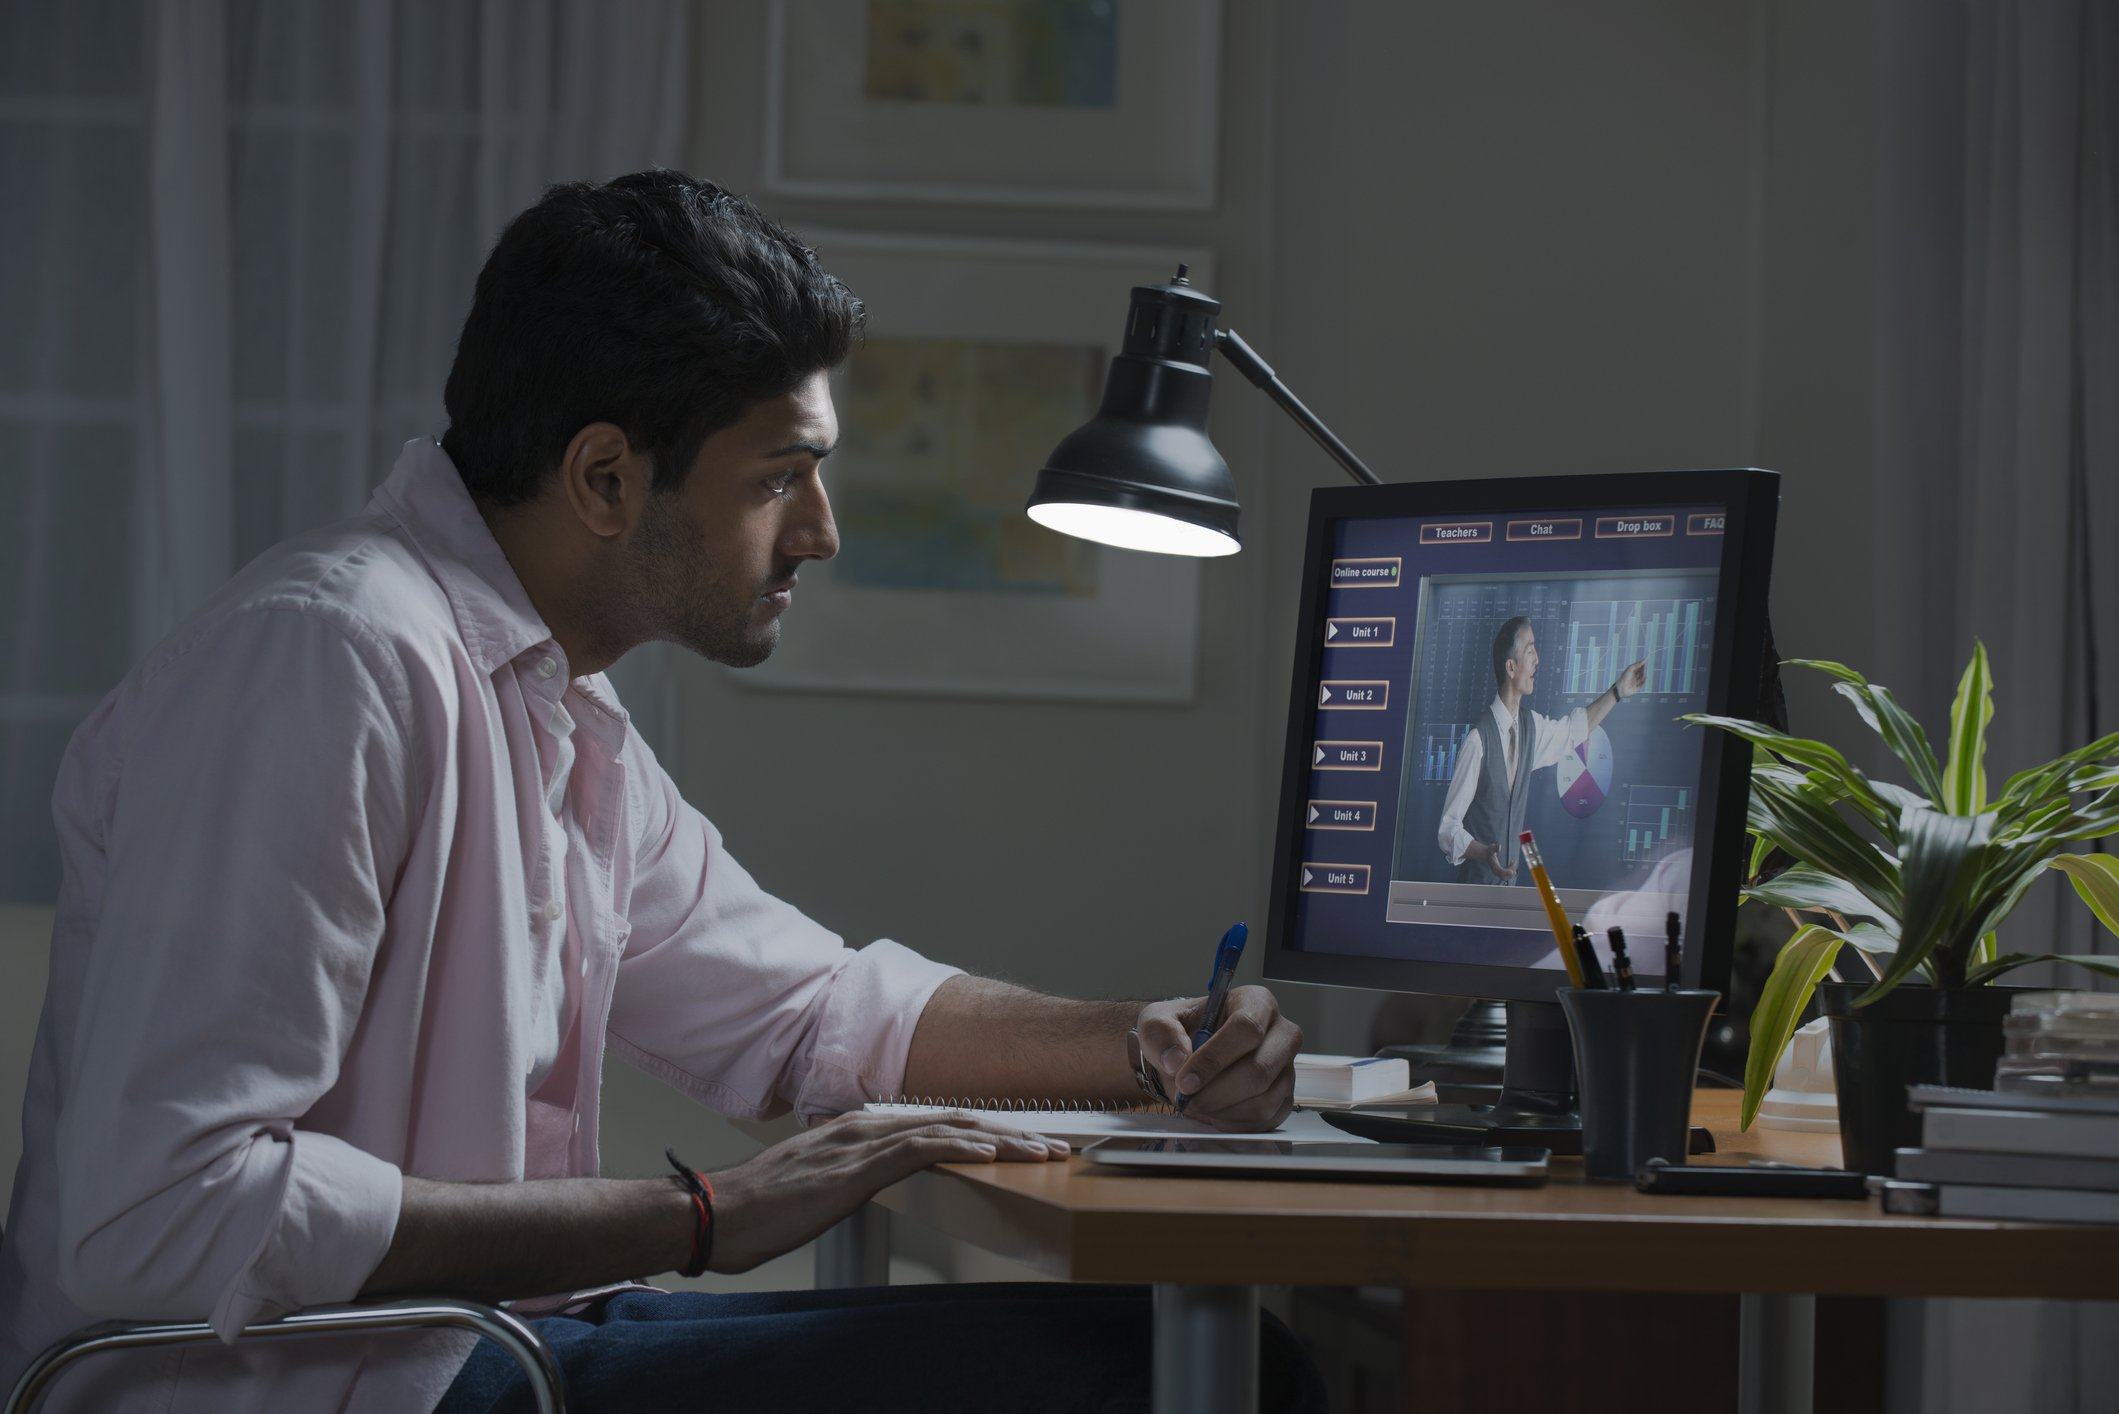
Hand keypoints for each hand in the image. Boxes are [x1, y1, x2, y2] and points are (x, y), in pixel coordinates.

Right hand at [707, 1111, 1063, 1272]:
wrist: (716, 1215)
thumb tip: (884, 1181)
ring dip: (999, 1139)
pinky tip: (987, 1153)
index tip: (1025, 1145)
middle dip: (1009, 1132)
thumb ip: (855, 1174)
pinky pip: (915, 1152)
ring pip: (945, 1130)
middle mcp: (865, 1128)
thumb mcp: (820, 1185)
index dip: (986, 1131)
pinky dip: (956, 1148)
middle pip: (953, 1121)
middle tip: (1053, 1146)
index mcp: (859, 1130)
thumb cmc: (762, 1208)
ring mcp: (859, 1145)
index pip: (937, 1124)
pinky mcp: (852, 1170)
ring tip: (1040, 1150)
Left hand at [1134, 985, 1301, 1132]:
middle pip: (1259, 1070)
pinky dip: (1232, 1122)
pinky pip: (1263, 1120)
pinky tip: (1214, 1110)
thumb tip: (1176, 1060)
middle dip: (1216, 1092)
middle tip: (1187, 1098)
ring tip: (1198, 1102)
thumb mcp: (1158, 1021)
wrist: (1188, 1056)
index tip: (1185, 1080)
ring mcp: (1287, 1068)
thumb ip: (1161, 1033)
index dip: (1214, 1059)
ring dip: (1221, 1110)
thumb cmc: (1181, 1032)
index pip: (1246, 1029)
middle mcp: (1281, 1034)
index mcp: (1256, 1002)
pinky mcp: (1284, 1098)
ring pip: (1262, 1100)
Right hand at [1474, 840, 1517, 882]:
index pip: (1501, 872)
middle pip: (1504, 877)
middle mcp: (1495, 872)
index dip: (1507, 872)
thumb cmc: (1490, 850)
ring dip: (1512, 871)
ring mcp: (1498, 873)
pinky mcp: (1500, 873)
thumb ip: (1495, 848)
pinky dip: (1511, 871)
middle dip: (1511, 872)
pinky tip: (1512, 863)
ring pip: (1506, 877)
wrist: (1486, 854)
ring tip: (1513, 862)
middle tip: (1513, 862)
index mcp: (1494, 866)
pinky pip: (1507, 875)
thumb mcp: (1492, 848)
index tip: (1513, 871)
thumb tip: (1499, 847)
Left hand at [1613, 659, 1647, 698]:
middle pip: (1640, 672)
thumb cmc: (1624, 677)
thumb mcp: (1630, 669)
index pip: (1637, 668)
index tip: (1645, 661)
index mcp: (1630, 673)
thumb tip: (1643, 661)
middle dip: (1643, 668)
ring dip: (1643, 674)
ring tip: (1644, 670)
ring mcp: (1634, 683)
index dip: (1641, 664)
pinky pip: (1642, 684)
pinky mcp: (1636, 688)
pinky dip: (1644, 681)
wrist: (1621, 687)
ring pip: (1641, 678)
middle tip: (1645, 665)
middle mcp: (1632, 677)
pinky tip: (1645, 678)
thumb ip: (1636, 665)